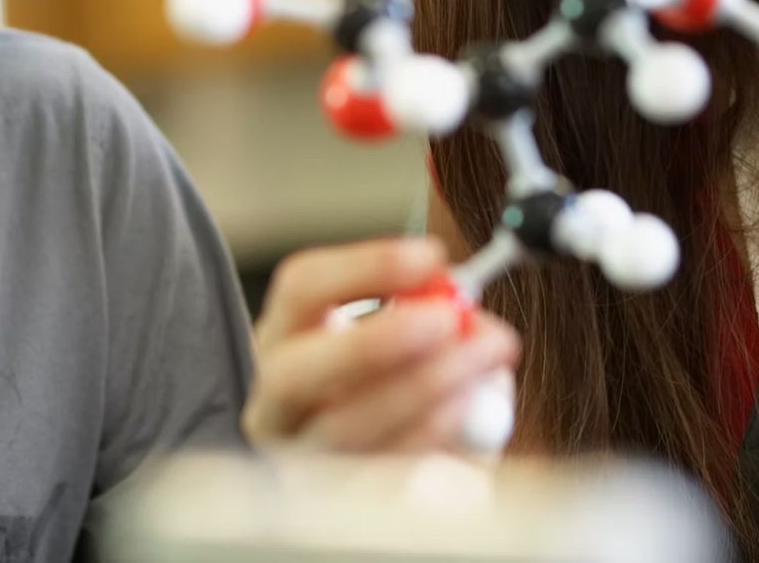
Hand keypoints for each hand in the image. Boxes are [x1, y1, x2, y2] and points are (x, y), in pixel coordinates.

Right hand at [243, 236, 519, 451]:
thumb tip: (469, 314)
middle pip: (297, 369)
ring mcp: (300, 458)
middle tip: (445, 319)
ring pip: (345, 427)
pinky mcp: (334, 503)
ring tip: (482, 359)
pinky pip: (380, 472)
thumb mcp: (404, 340)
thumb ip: (432, 317)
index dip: (364, 267)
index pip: (301, 288)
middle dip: (374, 340)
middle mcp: (276, 400)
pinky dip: (431, 437)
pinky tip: (468, 410)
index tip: (430, 256)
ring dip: (423, 387)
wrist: (388, 468)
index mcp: (285, 338)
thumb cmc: (395, 389)